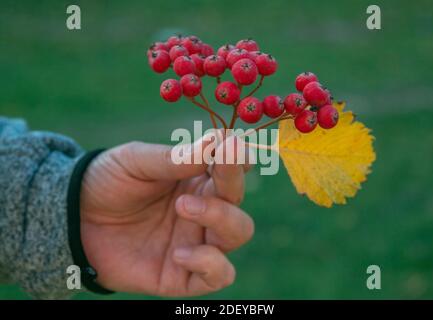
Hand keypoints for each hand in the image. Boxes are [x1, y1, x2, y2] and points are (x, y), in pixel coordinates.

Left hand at [79, 133, 253, 295]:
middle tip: (210, 170)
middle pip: (237, 199)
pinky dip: (210, 264)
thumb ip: (175, 158)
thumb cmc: (108, 182)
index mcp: (196, 179)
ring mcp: (196, 241)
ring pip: (238, 233)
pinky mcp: (182, 275)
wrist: (72, 221)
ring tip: (183, 206)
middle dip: (231, 183)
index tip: (232, 145)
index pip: (232, 168)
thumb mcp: (136, 161)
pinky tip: (180, 253)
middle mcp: (203, 209)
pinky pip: (219, 276)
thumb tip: (219, 140)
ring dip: (221, 218)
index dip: (238, 157)